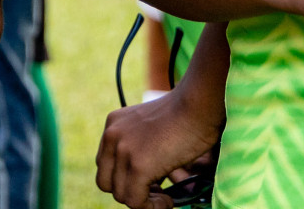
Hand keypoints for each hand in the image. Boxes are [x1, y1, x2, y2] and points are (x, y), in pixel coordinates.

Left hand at [95, 88, 221, 207]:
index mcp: (114, 124)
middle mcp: (112, 135)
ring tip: (166, 197)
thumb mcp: (153, 129)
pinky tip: (170, 201)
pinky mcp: (138, 166)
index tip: (148, 184)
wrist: (198, 106)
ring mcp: (123, 150)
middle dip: (130, 192)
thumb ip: (142, 149)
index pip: (105, 164)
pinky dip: (153, 207)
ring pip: (121, 195)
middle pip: (106, 181)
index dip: (124, 179)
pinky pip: (136, 201)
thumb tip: (151, 183)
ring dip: (144, 202)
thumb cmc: (187, 115)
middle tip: (156, 193)